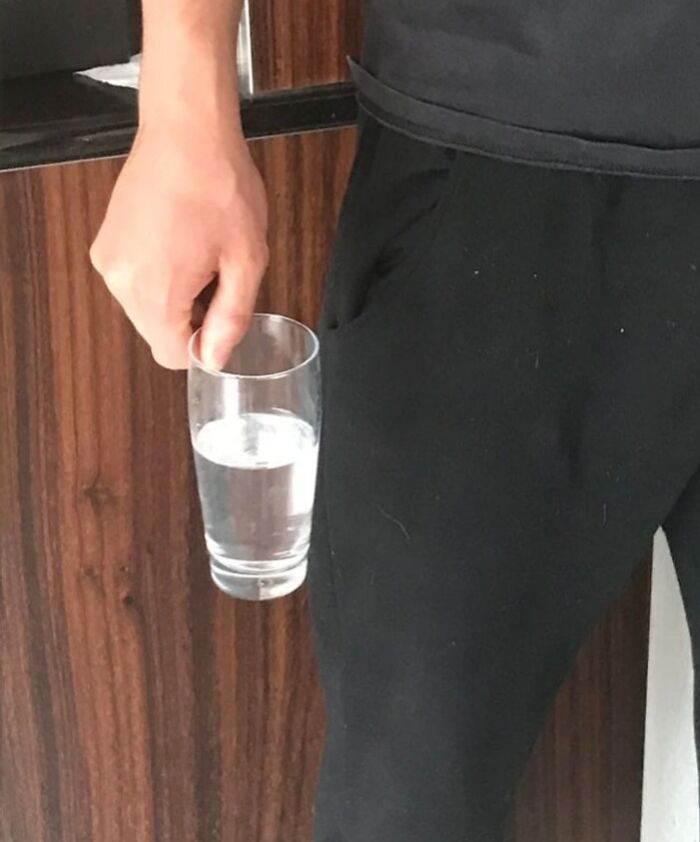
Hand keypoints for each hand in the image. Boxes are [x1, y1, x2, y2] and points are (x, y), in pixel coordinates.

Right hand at [90, 120, 268, 369]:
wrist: (186, 131)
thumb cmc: (219, 185)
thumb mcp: (247, 260)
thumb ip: (231, 319)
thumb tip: (215, 358)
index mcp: (156, 291)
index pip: (172, 355)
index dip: (203, 343)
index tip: (221, 313)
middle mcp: (121, 281)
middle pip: (157, 333)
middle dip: (190, 317)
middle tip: (215, 274)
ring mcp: (109, 261)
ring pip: (146, 309)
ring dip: (175, 295)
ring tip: (198, 253)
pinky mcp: (106, 245)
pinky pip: (135, 282)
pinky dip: (158, 275)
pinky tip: (180, 244)